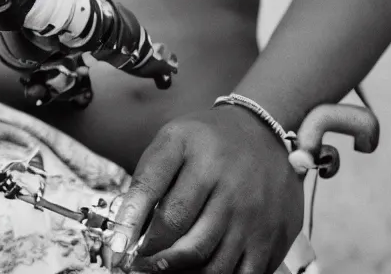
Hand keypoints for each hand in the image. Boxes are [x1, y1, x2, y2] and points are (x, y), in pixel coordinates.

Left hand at [106, 106, 303, 272]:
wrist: (262, 132)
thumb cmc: (208, 140)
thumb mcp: (171, 141)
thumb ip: (147, 180)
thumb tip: (125, 229)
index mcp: (200, 157)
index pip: (164, 206)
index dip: (135, 231)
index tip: (118, 249)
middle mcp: (230, 188)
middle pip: (189, 243)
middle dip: (157, 260)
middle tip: (141, 263)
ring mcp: (254, 216)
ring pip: (213, 266)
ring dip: (182, 273)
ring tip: (163, 266)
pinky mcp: (272, 237)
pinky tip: (198, 269)